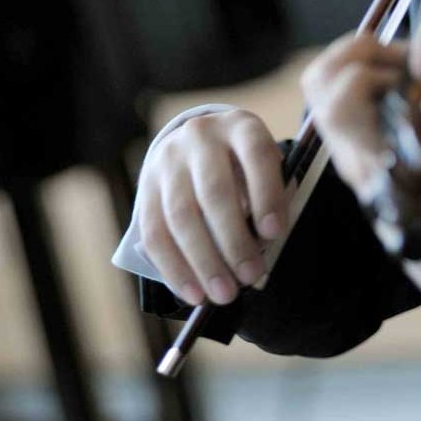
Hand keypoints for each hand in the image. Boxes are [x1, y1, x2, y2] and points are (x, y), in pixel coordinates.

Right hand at [135, 107, 287, 307]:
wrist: (197, 142)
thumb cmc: (244, 163)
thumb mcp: (263, 164)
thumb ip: (270, 196)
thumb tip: (265, 244)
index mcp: (240, 126)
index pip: (255, 155)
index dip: (267, 194)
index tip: (275, 234)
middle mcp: (201, 136)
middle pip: (215, 191)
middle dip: (233, 240)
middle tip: (251, 276)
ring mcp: (169, 160)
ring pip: (181, 216)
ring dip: (203, 262)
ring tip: (224, 294)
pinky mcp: (146, 187)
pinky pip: (154, 233)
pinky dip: (174, 268)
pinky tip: (193, 292)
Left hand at [301, 35, 420, 342]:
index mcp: (379, 157)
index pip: (346, 95)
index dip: (381, 64)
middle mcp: (352, 155)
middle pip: (319, 84)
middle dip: (357, 51)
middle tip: (402, 57)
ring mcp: (349, 155)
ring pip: (323, 91)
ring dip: (357, 61)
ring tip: (401, 65)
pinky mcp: (357, 153)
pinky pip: (341, 102)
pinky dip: (365, 77)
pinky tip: (403, 85)